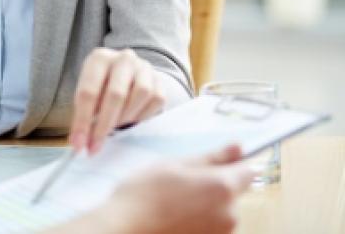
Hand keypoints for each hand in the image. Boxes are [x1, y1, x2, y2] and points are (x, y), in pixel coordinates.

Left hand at [70, 48, 163, 153]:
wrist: (128, 75)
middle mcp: (123, 59)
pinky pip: (155, 100)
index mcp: (99, 58)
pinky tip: (131, 118)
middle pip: (115, 95)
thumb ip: (84, 114)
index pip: (88, 91)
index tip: (79, 144)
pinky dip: (142, 116)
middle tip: (96, 145)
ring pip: (139, 96)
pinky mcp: (159, 80)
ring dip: (125, 118)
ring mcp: (144, 68)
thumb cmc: (102, 86)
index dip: (82, 121)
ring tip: (116, 125)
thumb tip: (79, 142)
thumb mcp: (88, 92)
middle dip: (104, 125)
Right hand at [105, 145, 254, 233]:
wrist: (124, 230)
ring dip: (204, 205)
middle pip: (233, 193)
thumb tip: (239, 147)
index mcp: (222, 188)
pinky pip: (210, 227)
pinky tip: (172, 218)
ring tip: (171, 203)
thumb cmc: (144, 195)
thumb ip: (211, 157)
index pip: (248, 171)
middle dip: (213, 186)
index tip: (212, 164)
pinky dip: (197, 222)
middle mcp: (230, 215)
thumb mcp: (174, 165)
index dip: (232, 165)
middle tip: (179, 183)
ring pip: (221, 211)